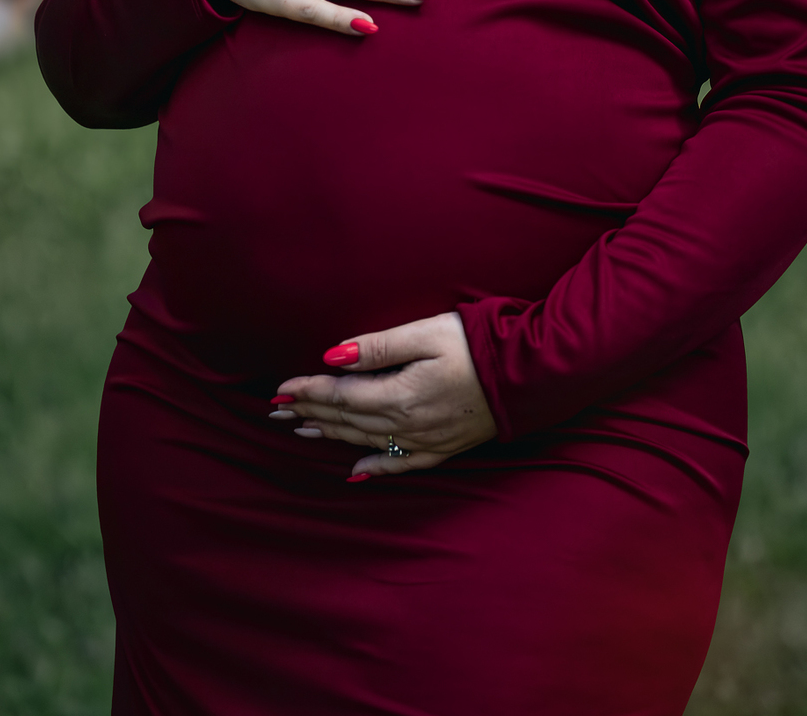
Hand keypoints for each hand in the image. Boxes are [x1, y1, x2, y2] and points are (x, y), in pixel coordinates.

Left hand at [270, 313, 497, 476]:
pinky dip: (374, 468)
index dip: (308, 391)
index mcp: (399, 395)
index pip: (340, 396)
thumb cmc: (476, 344)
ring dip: (332, 435)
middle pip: (348, 421)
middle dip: (311, 414)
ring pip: (367, 442)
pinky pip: (400, 465)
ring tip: (304, 430)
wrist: (527, 374)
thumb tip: (333, 356)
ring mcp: (425, 441)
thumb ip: (378, 347)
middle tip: (278, 411)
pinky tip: (356, 472)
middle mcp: (407, 425)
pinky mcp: (443, 448)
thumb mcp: (426, 333)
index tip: (280, 389)